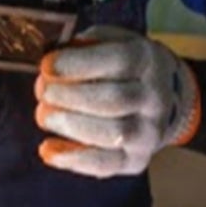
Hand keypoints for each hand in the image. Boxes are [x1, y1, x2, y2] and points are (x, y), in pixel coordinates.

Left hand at [33, 26, 200, 178]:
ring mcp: (148, 133)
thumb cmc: (123, 68)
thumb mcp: (110, 42)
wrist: (163, 100)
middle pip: (115, 100)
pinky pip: (105, 165)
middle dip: (70, 96)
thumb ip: (83, 47)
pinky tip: (47, 149)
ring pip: (113, 134)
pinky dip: (72, 159)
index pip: (119, 61)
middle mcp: (154, 98)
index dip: (79, 64)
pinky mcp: (136, 160)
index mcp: (147, 61)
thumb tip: (51, 64)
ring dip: (70, 125)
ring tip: (44, 115)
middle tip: (42, 91)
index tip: (47, 66)